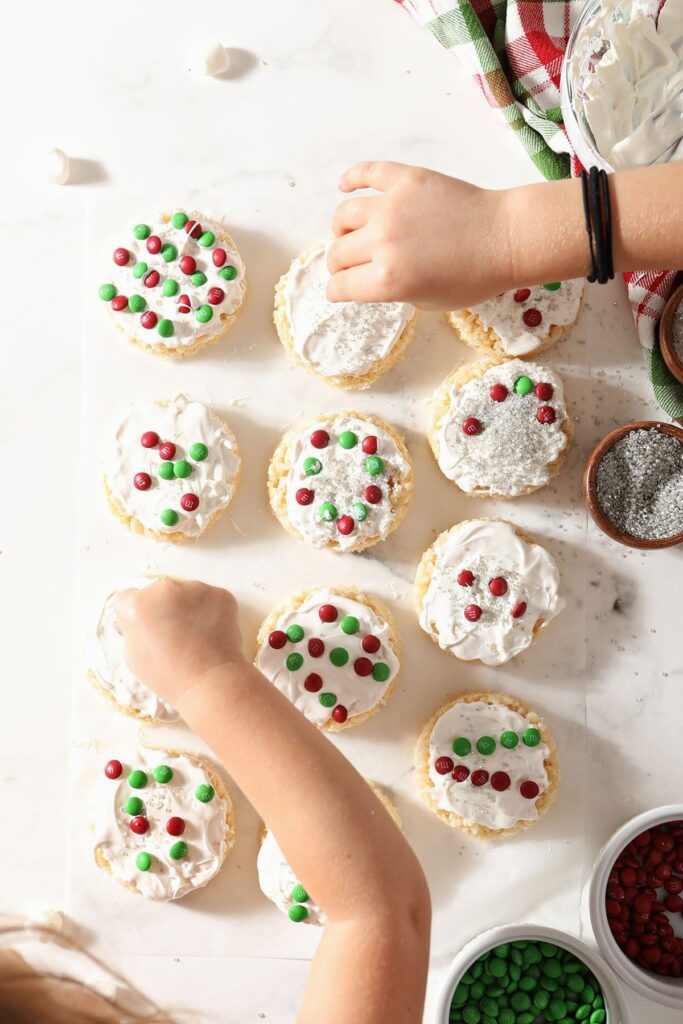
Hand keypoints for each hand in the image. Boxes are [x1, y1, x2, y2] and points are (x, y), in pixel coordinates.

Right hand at [114, 579, 245, 707]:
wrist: (209, 682)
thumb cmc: (167, 676)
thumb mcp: (133, 657)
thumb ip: (130, 630)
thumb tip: (132, 618)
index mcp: (137, 604)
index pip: (128, 597)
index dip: (135, 614)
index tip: (145, 628)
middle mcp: (164, 589)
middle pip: (158, 591)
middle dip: (162, 607)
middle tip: (172, 633)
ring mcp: (195, 588)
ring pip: (185, 592)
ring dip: (186, 606)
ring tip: (194, 635)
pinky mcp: (220, 593)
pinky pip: (209, 598)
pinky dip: (209, 610)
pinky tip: (210, 632)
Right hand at [326, 160, 512, 310]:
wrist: (505, 239)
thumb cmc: (473, 278)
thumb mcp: (428, 302)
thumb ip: (393, 290)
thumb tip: (372, 277)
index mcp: (387, 281)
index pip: (340, 286)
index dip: (337, 291)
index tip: (340, 289)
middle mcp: (382, 243)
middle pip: (338, 253)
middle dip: (339, 265)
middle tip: (348, 266)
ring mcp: (391, 207)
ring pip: (344, 215)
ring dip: (341, 229)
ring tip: (350, 233)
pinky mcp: (405, 180)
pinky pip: (367, 173)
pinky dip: (351, 178)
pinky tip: (344, 185)